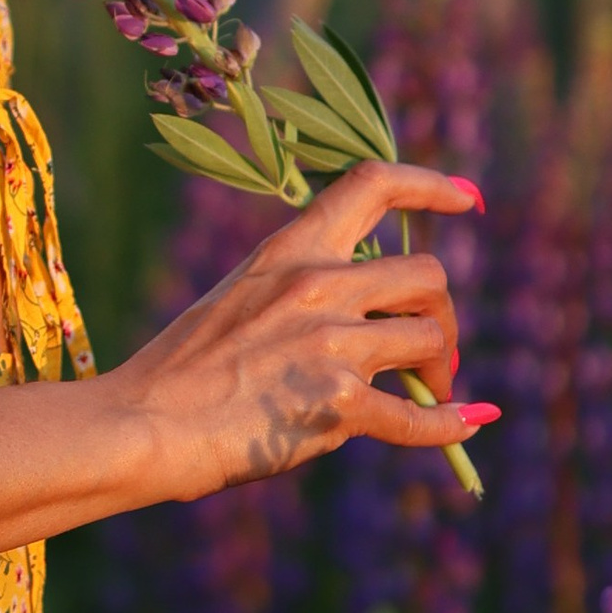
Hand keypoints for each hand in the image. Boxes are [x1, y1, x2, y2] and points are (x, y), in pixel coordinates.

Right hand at [112, 159, 487, 505]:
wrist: (144, 425)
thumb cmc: (181, 371)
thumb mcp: (239, 300)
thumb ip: (302, 296)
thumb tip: (369, 322)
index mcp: (289, 251)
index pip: (372, 184)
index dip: (431, 184)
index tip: (467, 197)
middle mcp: (318, 286)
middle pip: (427, 274)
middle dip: (441, 314)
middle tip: (430, 352)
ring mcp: (331, 345)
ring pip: (430, 340)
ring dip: (439, 369)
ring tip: (426, 394)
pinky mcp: (338, 405)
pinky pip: (419, 417)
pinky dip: (447, 427)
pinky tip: (463, 428)